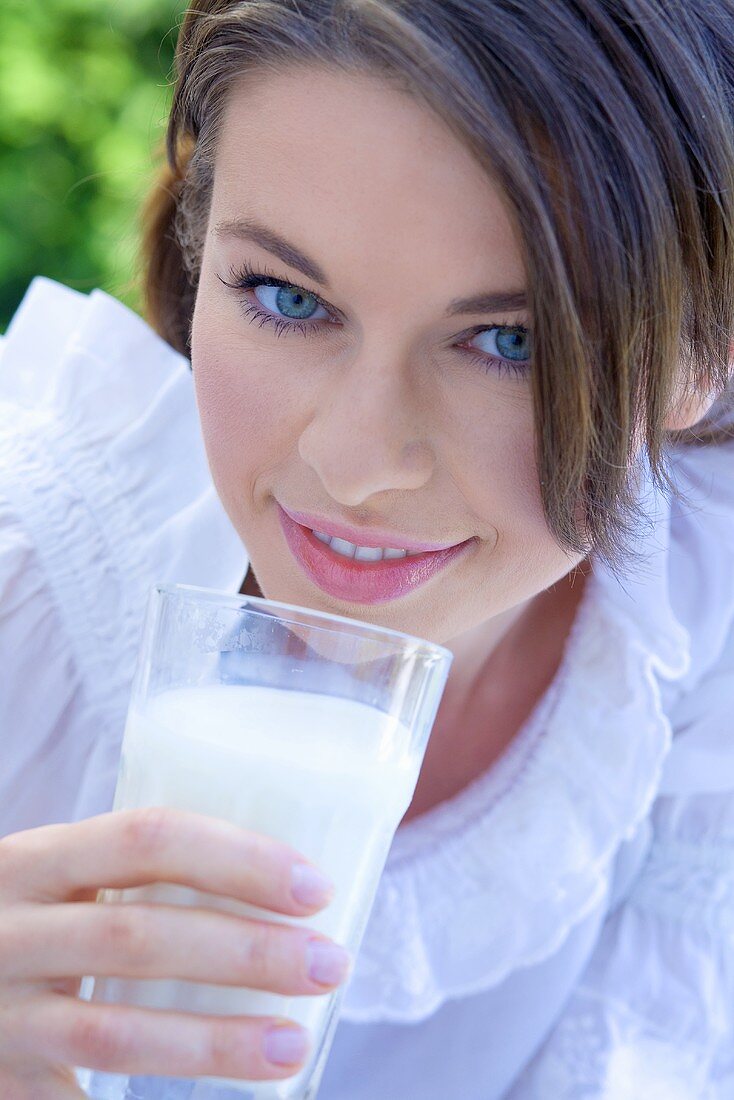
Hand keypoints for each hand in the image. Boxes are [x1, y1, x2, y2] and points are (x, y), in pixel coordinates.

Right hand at [0, 807, 350, 1098]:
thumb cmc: (29, 918)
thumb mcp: (60, 875)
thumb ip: (134, 875)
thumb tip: (279, 885)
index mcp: (40, 858)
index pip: (149, 838)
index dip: (239, 860)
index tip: (314, 888)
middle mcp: (11, 929)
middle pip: (140, 935)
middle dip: (246, 953)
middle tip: (329, 964)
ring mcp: (1, 1013)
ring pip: (114, 1033)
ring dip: (214, 1042)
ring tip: (292, 1044)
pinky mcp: (2, 1081)